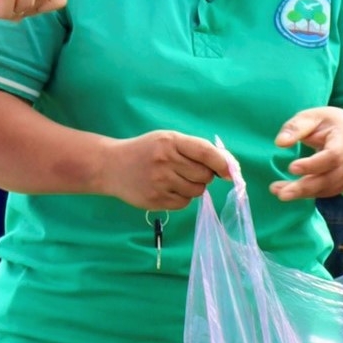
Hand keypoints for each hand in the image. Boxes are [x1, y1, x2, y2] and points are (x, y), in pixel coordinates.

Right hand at [100, 131, 229, 210]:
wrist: (111, 166)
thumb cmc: (146, 150)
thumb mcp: (167, 140)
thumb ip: (194, 149)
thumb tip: (227, 167)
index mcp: (170, 141)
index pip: (204, 152)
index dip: (222, 163)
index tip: (230, 172)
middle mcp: (165, 161)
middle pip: (204, 175)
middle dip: (204, 175)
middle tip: (188, 170)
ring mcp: (159, 182)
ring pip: (197, 191)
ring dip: (193, 187)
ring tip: (175, 179)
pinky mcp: (155, 200)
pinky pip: (184, 203)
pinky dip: (182, 198)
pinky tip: (167, 188)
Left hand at [270, 107, 342, 200]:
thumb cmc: (327, 123)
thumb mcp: (312, 117)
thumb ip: (296, 128)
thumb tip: (280, 142)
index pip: (333, 155)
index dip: (313, 165)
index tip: (291, 168)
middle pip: (330, 178)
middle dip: (305, 187)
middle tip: (282, 193)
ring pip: (328, 188)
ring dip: (303, 193)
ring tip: (279, 191)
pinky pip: (328, 192)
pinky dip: (309, 194)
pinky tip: (291, 191)